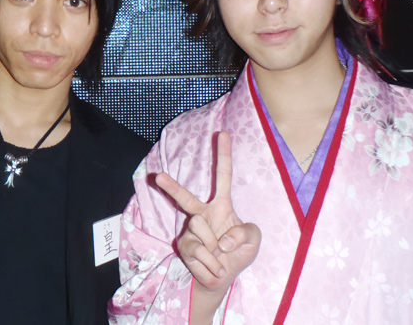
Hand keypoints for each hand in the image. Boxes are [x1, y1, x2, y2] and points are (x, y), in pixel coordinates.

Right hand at [155, 131, 260, 317]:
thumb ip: (246, 233)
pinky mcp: (184, 246)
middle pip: (185, 197)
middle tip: (158, 176)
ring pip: (200, 227)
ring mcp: (191, 230)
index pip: (223, 176)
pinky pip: (200, 250)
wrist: (222, 279)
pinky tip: (214, 267)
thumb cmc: (237, 253)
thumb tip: (223, 239)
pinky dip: (213, 263)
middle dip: (170, 187)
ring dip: (216, 248)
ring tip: (221, 257)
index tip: (222, 133)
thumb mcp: (253, 241)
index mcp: (221, 205)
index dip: (224, 155)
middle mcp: (203, 214)